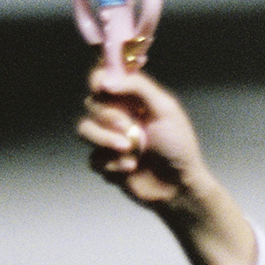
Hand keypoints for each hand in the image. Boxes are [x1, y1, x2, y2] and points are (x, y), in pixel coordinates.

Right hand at [74, 69, 255, 264]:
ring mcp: (109, 139)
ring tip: (130, 151)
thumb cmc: (178, 147)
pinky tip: (131, 169)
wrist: (179, 187)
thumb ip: (138, 87)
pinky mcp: (106, 162)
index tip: (104, 89)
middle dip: (108, 117)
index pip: (102, 77)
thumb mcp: (166, 110)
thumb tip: (106, 81)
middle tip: (129, 128)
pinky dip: (112, 164)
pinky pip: (93, 159)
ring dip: (105, 140)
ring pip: (84, 129)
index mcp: (131, 98)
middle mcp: (117, 115)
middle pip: (91, 103)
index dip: (99, 80)